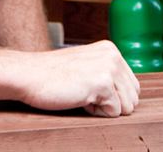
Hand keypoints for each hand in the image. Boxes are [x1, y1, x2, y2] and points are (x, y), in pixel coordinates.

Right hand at [17, 40, 139, 116]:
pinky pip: (114, 112)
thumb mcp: (86, 65)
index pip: (132, 84)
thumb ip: (106, 72)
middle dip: (112, 103)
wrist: (29, 75)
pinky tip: (80, 100)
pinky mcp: (103, 83)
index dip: (113, 96)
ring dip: (105, 108)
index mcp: (111, 50)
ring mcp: (109, 68)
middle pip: (133, 96)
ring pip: (127, 106)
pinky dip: (97, 113)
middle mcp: (114, 55)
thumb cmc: (53, 75)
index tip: (90, 89)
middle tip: (86, 94)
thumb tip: (127, 96)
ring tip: (83, 96)